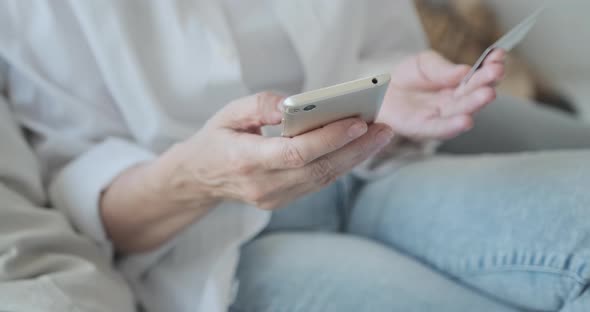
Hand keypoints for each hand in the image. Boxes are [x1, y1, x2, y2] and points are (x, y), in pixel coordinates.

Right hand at [158, 92, 392, 209]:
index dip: (329, 139)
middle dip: (355, 149)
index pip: (295, 153)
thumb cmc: (215, 139)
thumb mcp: (228, 113)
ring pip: (323, 180)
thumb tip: (297, 103)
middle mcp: (261, 185)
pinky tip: (358, 148)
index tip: (358, 122)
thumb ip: (261, 105)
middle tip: (384, 129)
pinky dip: (340, 165)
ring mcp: (273, 198)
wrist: (198, 179)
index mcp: (245, 161)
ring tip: (380, 136)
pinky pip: (317, 183)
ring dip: (355, 158)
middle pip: (318, 169)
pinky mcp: (282, 201)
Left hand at [377, 49, 505, 139]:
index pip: (478, 76)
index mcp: (457, 85)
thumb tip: (464, 71)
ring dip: (475, 104)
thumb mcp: (424, 63)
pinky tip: (466, 121)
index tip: (500, 55)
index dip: (490, 66)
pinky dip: (452, 126)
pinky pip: (438, 129)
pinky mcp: (421, 128)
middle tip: (497, 71)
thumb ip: (442, 68)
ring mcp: (438, 117)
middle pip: (472, 94)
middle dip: (486, 83)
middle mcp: (453, 103)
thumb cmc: (406, 78)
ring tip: (488, 94)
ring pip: (459, 112)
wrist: (377, 92)